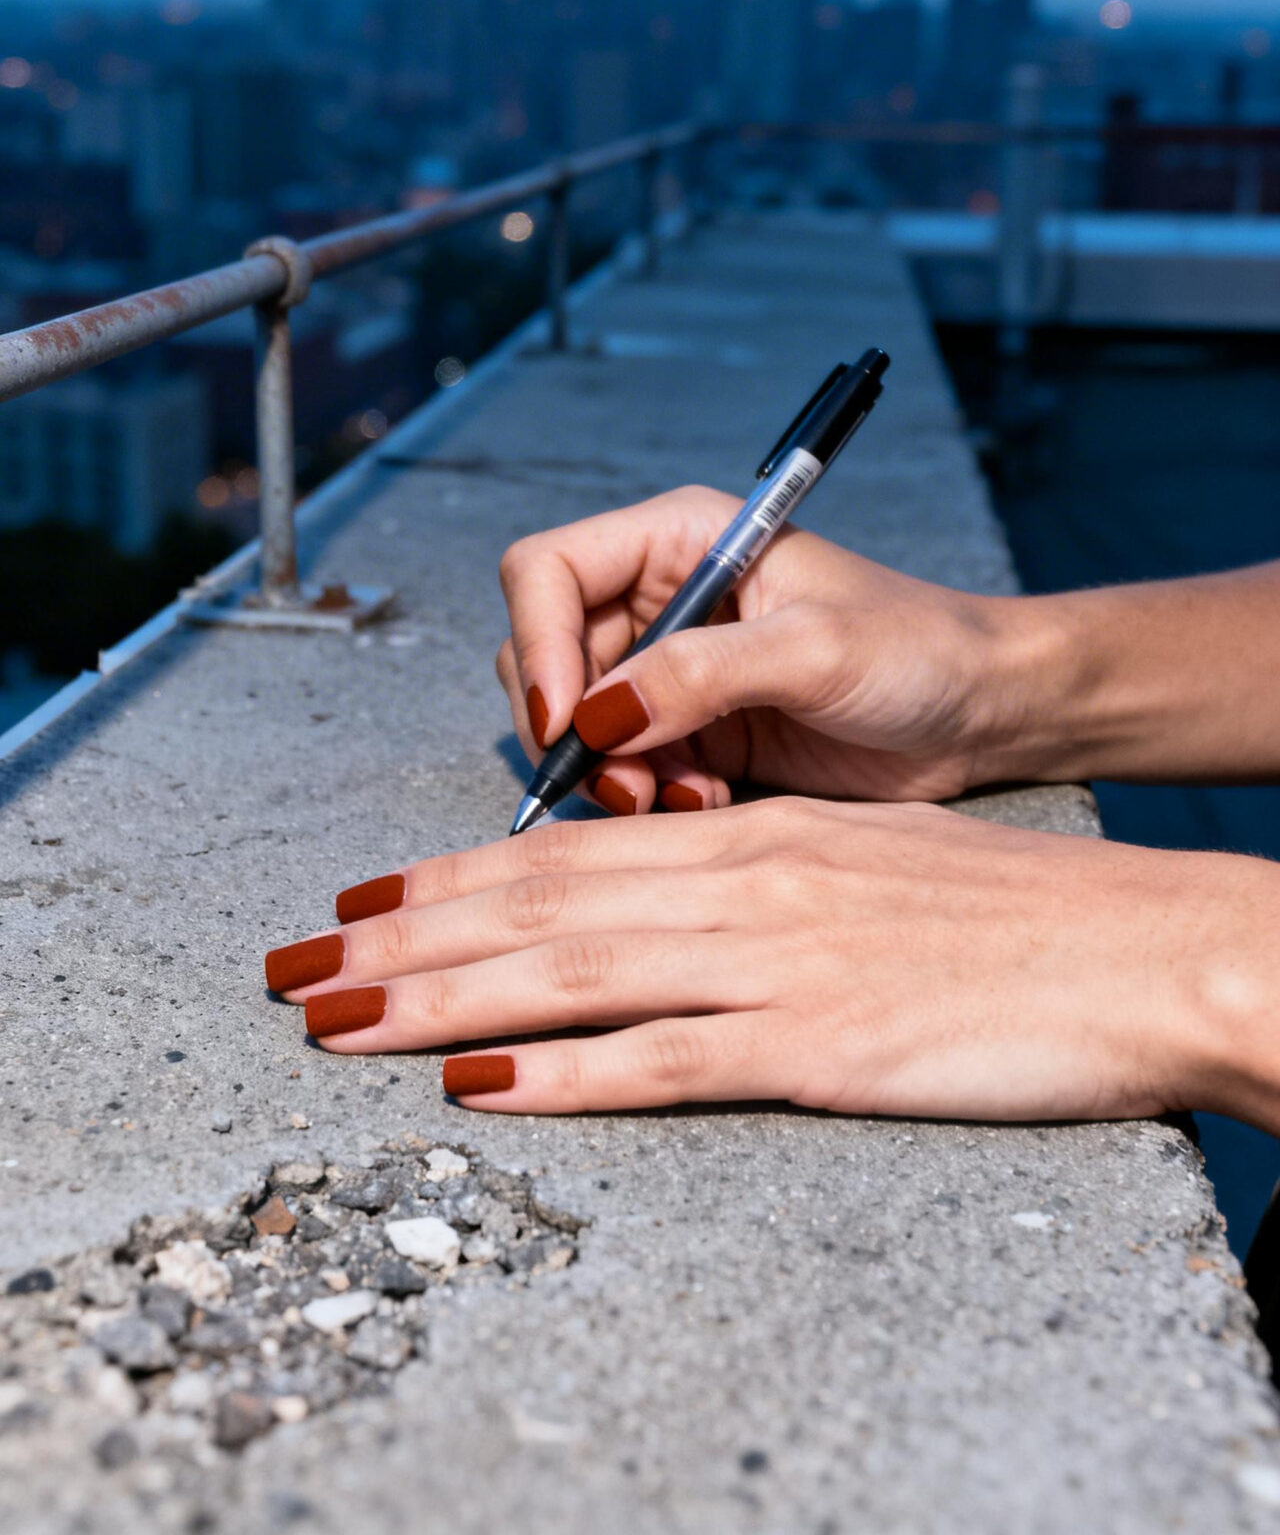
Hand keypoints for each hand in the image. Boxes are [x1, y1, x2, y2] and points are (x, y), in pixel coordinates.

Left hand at [262, 798, 1279, 1128]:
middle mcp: (747, 881)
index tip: (362, 903)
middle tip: (294, 965)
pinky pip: (669, 1060)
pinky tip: (481, 1093)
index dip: (449, 878)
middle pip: (538, 905)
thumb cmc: (1013, 911)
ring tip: (335, 1021)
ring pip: (572, 973)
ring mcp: (780, 961)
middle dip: (402, 939)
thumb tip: (665, 913)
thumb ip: (760, 887)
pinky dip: (564, 1077)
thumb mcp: (867, 868)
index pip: (569, 850)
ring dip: (438, 1002)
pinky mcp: (825, 1046)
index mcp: (757, 837)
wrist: (1145, 946)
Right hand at [494, 485, 1034, 813]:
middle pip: (544, 654)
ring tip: (674, 797)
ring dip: (606, 772)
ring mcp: (672, 670)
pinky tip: (705, 805)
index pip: (548, 571)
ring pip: (577, 724)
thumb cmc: (919, 648)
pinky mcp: (692, 734)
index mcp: (682, 540)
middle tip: (621, 778)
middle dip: (568, 725)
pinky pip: (623, 770)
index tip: (567, 718)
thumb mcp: (814, 650)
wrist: (981, 713)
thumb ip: (701, 674)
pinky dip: (645, 797)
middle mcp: (662, 599)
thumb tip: (597, 715)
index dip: (537, 642)